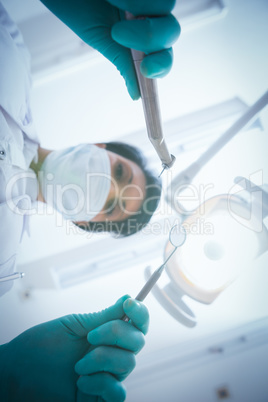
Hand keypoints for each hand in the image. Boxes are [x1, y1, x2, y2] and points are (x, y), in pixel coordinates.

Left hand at [0, 295, 148, 401]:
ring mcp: (107, 376)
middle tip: (90, 337)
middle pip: (138, 341)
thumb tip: (128, 299)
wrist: (18, 372)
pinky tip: (81, 382)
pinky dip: (101, 383)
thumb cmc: (42, 346)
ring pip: (128, 363)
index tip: (128, 303)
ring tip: (78, 365)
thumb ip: (103, 316)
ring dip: (101, 359)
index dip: (140, 312)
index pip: (137, 323)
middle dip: (116, 334)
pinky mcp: (100, 398)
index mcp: (106, 334)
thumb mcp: (74, 325)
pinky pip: (118, 392)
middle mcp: (111, 354)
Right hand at [40, 0, 180, 98]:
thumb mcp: (100, 37)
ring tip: (112, 1)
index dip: (161, 65)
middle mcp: (149, 17)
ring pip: (167, 7)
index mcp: (139, 38)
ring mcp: (151, 0)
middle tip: (117, 33)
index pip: (163, 56)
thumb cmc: (77, 6)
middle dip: (149, 37)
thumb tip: (136, 94)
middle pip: (170, 32)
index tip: (146, 70)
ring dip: (139, 7)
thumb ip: (121, 61)